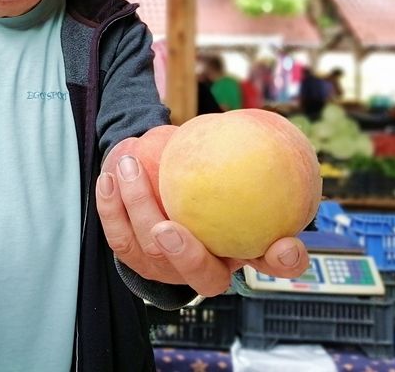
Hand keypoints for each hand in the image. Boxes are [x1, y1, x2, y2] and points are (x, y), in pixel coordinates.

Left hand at [96, 154, 309, 296]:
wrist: (167, 193)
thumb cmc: (209, 174)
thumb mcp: (228, 164)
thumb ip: (238, 151)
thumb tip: (247, 118)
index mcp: (248, 249)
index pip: (278, 263)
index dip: (287, 260)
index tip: (284, 245)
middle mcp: (210, 269)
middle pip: (204, 276)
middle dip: (184, 255)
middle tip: (166, 229)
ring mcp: (170, 270)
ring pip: (153, 251)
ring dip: (137, 208)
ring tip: (128, 167)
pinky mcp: (137, 261)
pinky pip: (120, 238)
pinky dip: (111, 208)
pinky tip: (108, 179)